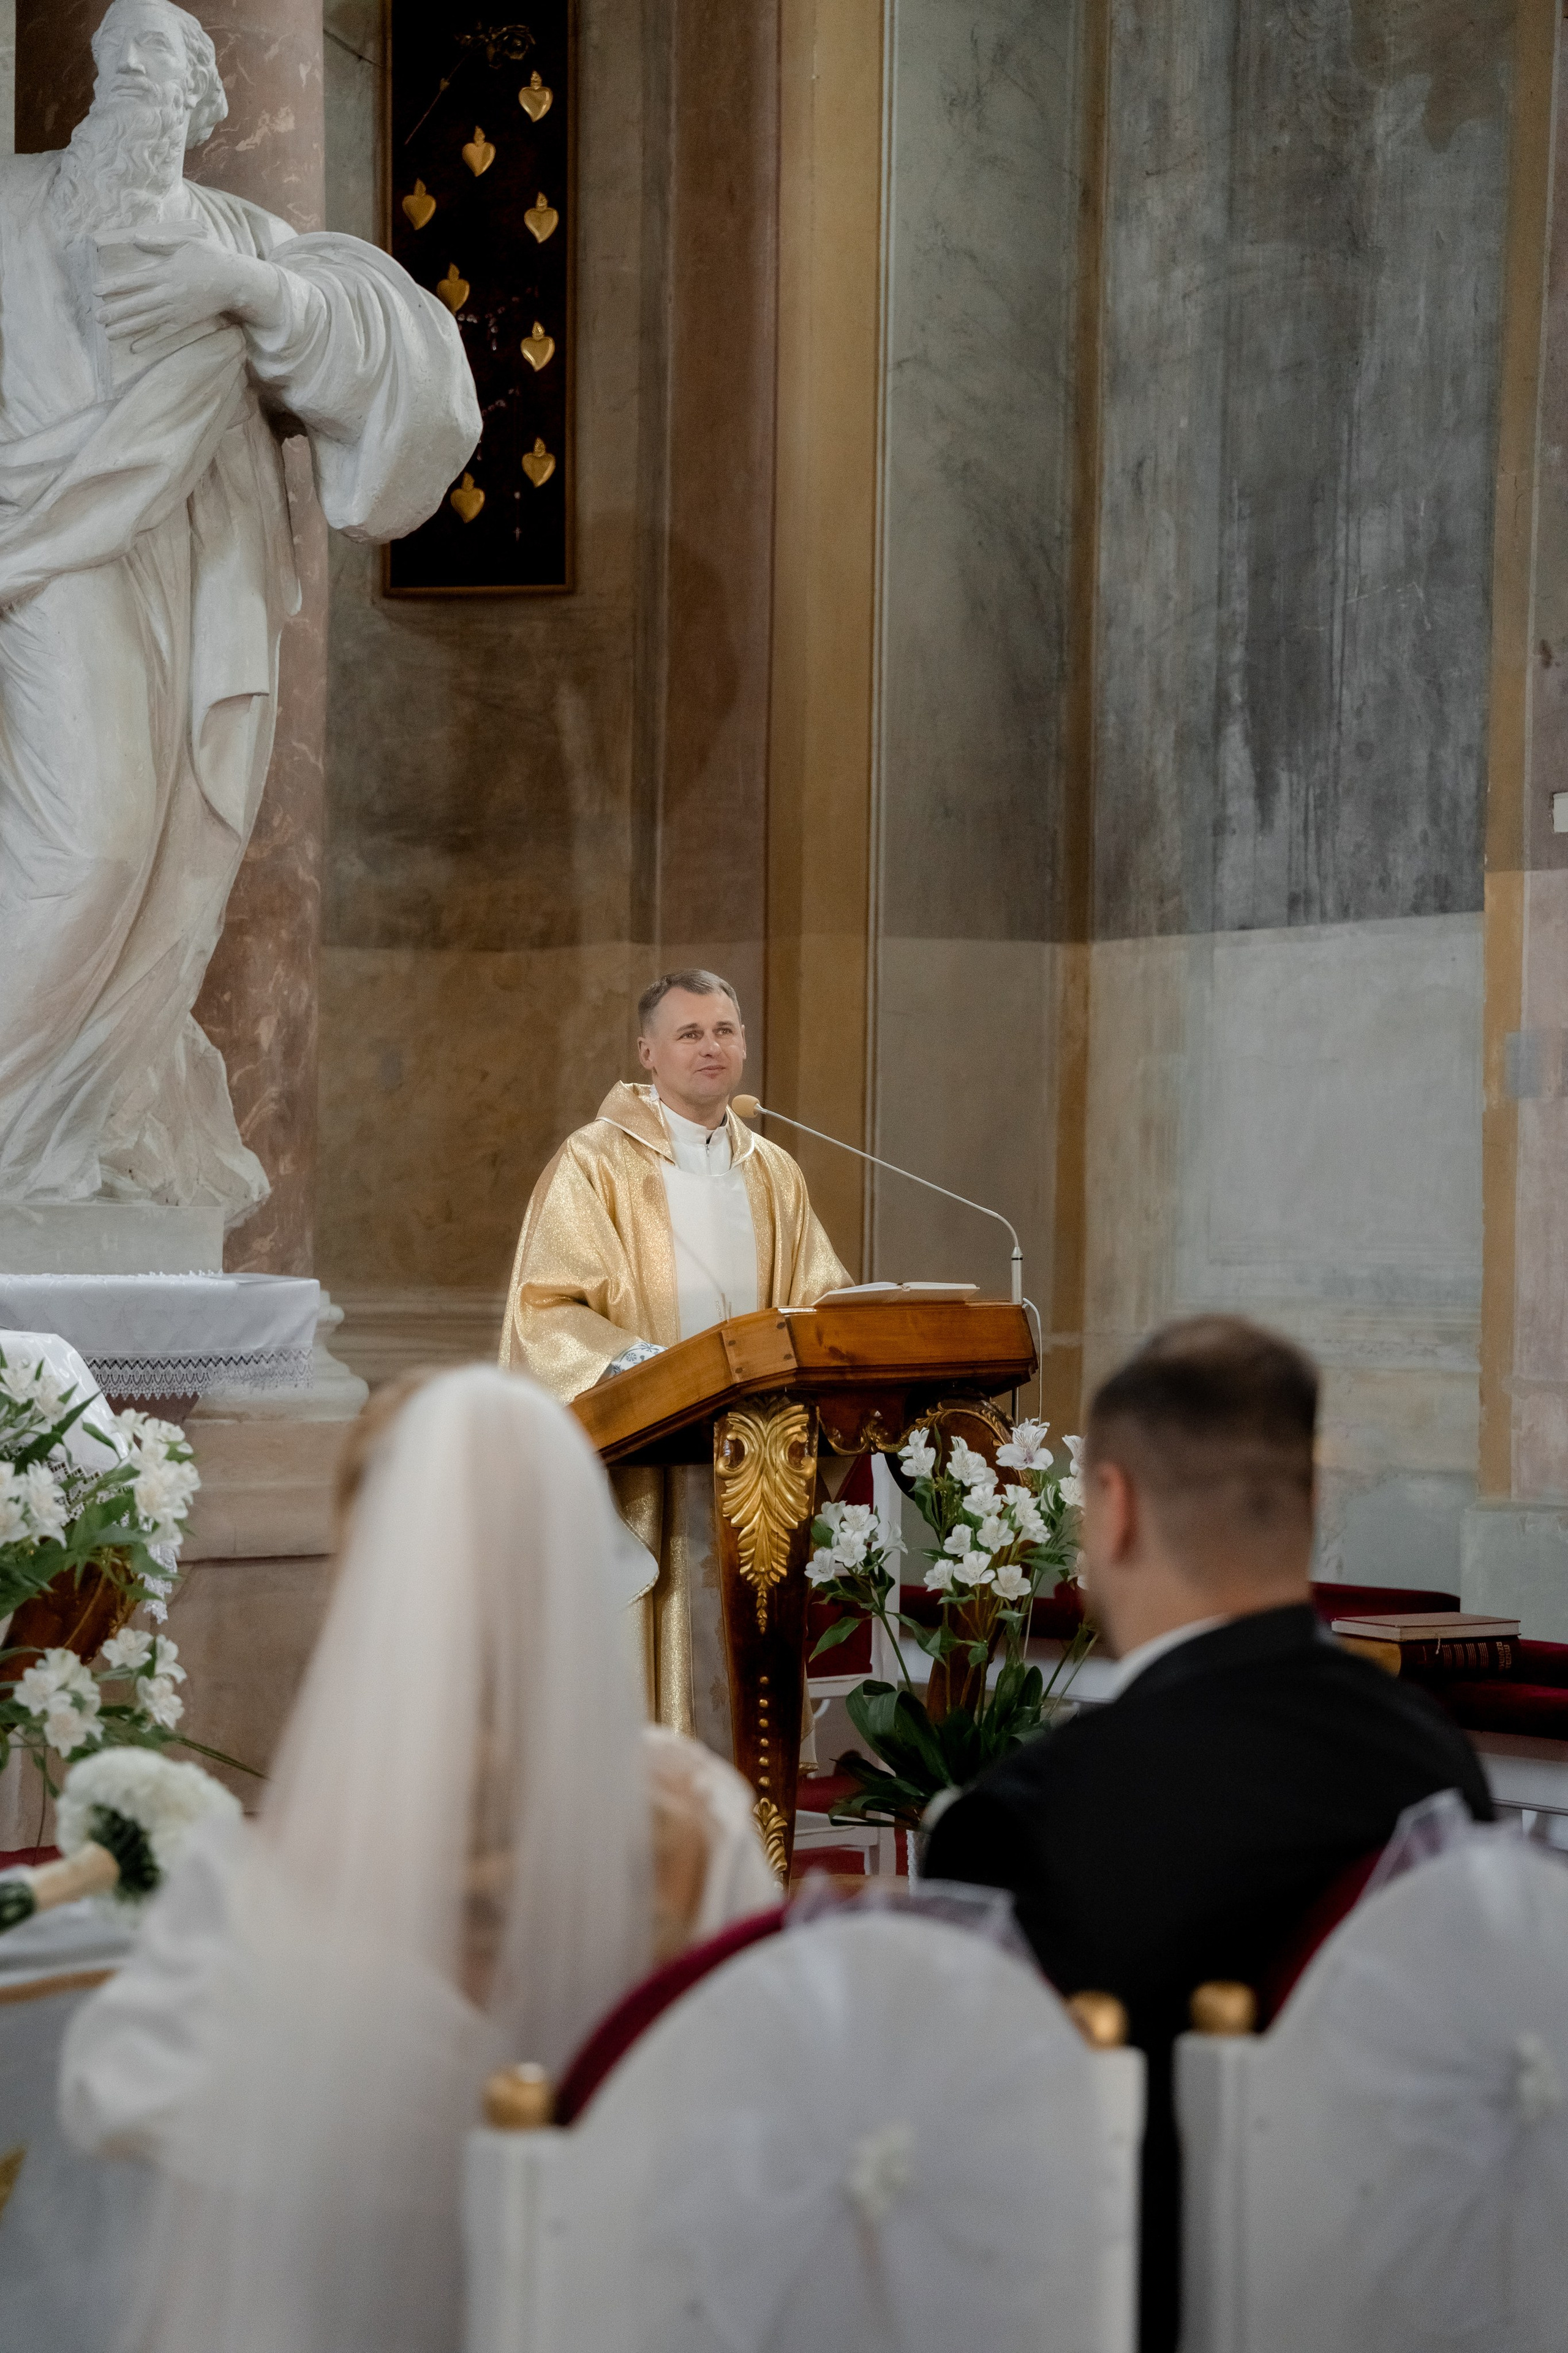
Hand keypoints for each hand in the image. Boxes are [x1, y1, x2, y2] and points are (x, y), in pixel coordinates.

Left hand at [95, 231, 287, 349]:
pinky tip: (135, 348)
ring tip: (108, 334)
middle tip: (96, 317)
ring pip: (147, 321)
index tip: (96, 290)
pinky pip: (164, 333)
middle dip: (116, 311)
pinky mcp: (185, 321)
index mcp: (165, 272)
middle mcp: (168, 294)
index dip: (114, 286)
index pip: (134, 281)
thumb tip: (135, 238)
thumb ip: (159, 241)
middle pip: (137, 305)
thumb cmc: (211, 257)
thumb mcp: (186, 241)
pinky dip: (149, 341)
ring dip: (127, 328)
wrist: (235, 281)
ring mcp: (176, 310)